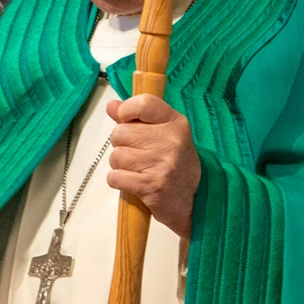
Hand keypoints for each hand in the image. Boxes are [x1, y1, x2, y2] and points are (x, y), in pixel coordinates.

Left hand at [105, 95, 201, 238]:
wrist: (192, 200)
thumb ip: (137, 118)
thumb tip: (111, 106)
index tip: (126, 121)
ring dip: (120, 165)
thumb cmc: (174, 163)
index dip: (126, 111)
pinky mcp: (152, 186)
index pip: (143, 104)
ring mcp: (163, 163)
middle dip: (122, 145)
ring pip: (116, 156)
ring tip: (137, 170)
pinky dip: (117, 181)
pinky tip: (131, 182)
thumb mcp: (163, 134)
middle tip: (137, 155)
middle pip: (121, 132)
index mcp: (175, 122)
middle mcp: (171, 140)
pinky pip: (116, 177)